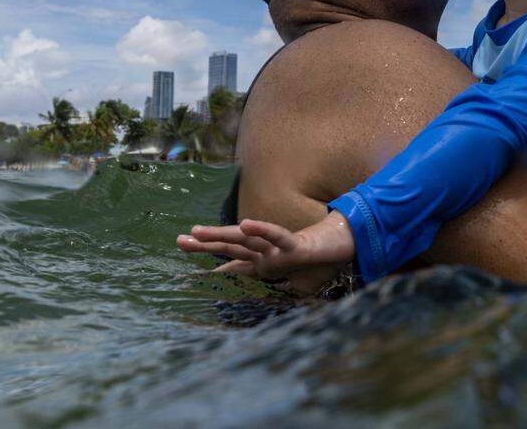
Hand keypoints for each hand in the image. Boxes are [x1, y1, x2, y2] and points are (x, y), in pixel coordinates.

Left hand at [176, 212, 354, 281]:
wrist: (347, 250)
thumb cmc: (322, 266)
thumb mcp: (296, 288)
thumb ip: (279, 292)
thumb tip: (266, 304)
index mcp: (266, 264)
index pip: (236, 264)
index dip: (215, 266)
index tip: (192, 270)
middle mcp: (267, 253)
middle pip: (230, 247)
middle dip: (205, 244)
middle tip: (179, 241)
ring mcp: (278, 248)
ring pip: (244, 239)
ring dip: (220, 235)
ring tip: (196, 231)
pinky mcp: (294, 244)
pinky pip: (275, 235)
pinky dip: (260, 228)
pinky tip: (244, 223)